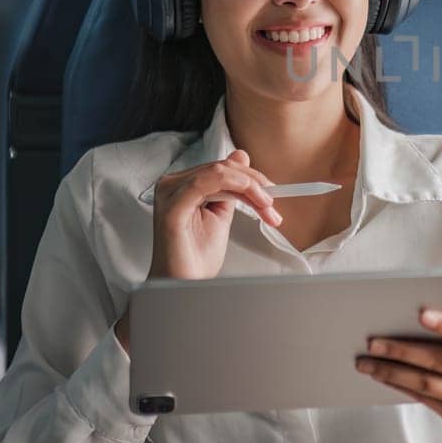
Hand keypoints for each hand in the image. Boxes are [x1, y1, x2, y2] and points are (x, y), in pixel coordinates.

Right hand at [148, 149, 281, 280]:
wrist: (183, 285)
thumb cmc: (196, 257)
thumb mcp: (221, 214)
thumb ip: (230, 188)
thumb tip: (241, 157)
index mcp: (182, 186)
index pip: (221, 169)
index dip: (250, 178)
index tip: (272, 192)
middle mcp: (172, 185)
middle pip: (222, 169)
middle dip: (254, 183)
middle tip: (271, 202)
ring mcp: (170, 193)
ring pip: (219, 172)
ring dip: (250, 185)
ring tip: (266, 205)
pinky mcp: (173, 205)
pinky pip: (206, 181)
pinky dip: (234, 184)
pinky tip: (251, 195)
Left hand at [356, 309, 441, 442]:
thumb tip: (421, 315)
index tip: (422, 314)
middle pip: (441, 361)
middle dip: (403, 350)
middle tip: (374, 341)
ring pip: (426, 383)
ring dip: (392, 371)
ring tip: (367, 361)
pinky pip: (423, 398)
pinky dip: (399, 385)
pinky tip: (382, 375)